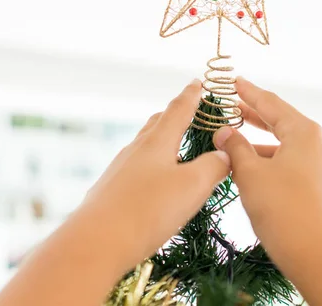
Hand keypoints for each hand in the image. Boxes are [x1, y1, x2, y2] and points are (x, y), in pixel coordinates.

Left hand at [81, 79, 230, 269]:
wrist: (97, 240)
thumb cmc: (148, 210)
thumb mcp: (192, 187)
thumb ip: (213, 166)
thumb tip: (223, 154)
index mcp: (157, 142)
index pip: (178, 110)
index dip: (191, 95)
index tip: (198, 82)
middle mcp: (135, 149)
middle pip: (157, 124)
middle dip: (174, 115)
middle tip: (189, 110)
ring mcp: (120, 169)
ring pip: (145, 146)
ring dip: (163, 141)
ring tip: (176, 147)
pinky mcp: (112, 189)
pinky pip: (136, 168)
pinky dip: (152, 165)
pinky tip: (155, 182)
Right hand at [212, 77, 321, 261]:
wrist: (317, 253)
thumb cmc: (282, 207)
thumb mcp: (250, 172)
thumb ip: (234, 146)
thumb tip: (223, 132)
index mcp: (304, 132)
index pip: (270, 103)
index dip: (247, 91)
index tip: (232, 81)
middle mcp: (317, 143)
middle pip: (279, 121)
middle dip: (251, 115)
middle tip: (229, 105)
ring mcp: (321, 164)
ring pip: (283, 144)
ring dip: (256, 142)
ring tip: (230, 140)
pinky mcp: (319, 184)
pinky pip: (289, 161)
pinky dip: (267, 159)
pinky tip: (247, 166)